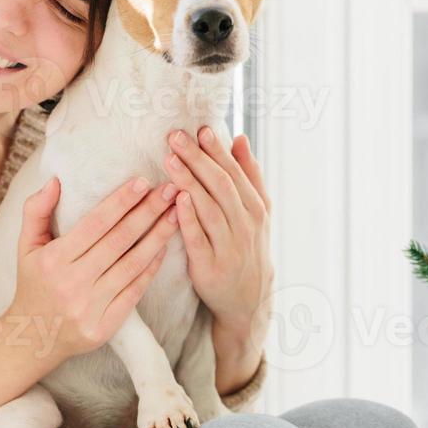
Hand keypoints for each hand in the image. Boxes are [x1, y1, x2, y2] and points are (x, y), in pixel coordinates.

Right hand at [4, 174, 179, 364]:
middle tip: (171, 190)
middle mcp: (72, 282)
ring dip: (158, 237)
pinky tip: (165, 248)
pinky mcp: (105, 326)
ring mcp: (90, 306)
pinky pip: (135, 291)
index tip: (143, 181)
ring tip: (176, 214)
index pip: (95, 223)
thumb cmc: (33, 285)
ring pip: (133, 264)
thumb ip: (36, 211)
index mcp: (54, 260)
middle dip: (148, 212)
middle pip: (119, 240)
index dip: (121, 201)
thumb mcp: (26, 247)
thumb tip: (56, 180)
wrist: (32, 339)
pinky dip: (152, 268)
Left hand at [163, 128, 272, 329]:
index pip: (235, 173)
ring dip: (189, 182)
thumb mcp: (257, 211)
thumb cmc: (247, 246)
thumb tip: (240, 138)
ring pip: (209, 209)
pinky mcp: (210, 267)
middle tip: (176, 137)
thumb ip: (249, 175)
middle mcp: (246, 225)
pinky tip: (176, 199)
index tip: (200, 129)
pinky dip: (188, 219)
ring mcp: (229, 247)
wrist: (249, 298)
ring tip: (170, 159)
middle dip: (198, 159)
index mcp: (255, 208)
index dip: (217, 150)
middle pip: (221, 186)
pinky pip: (198, 240)